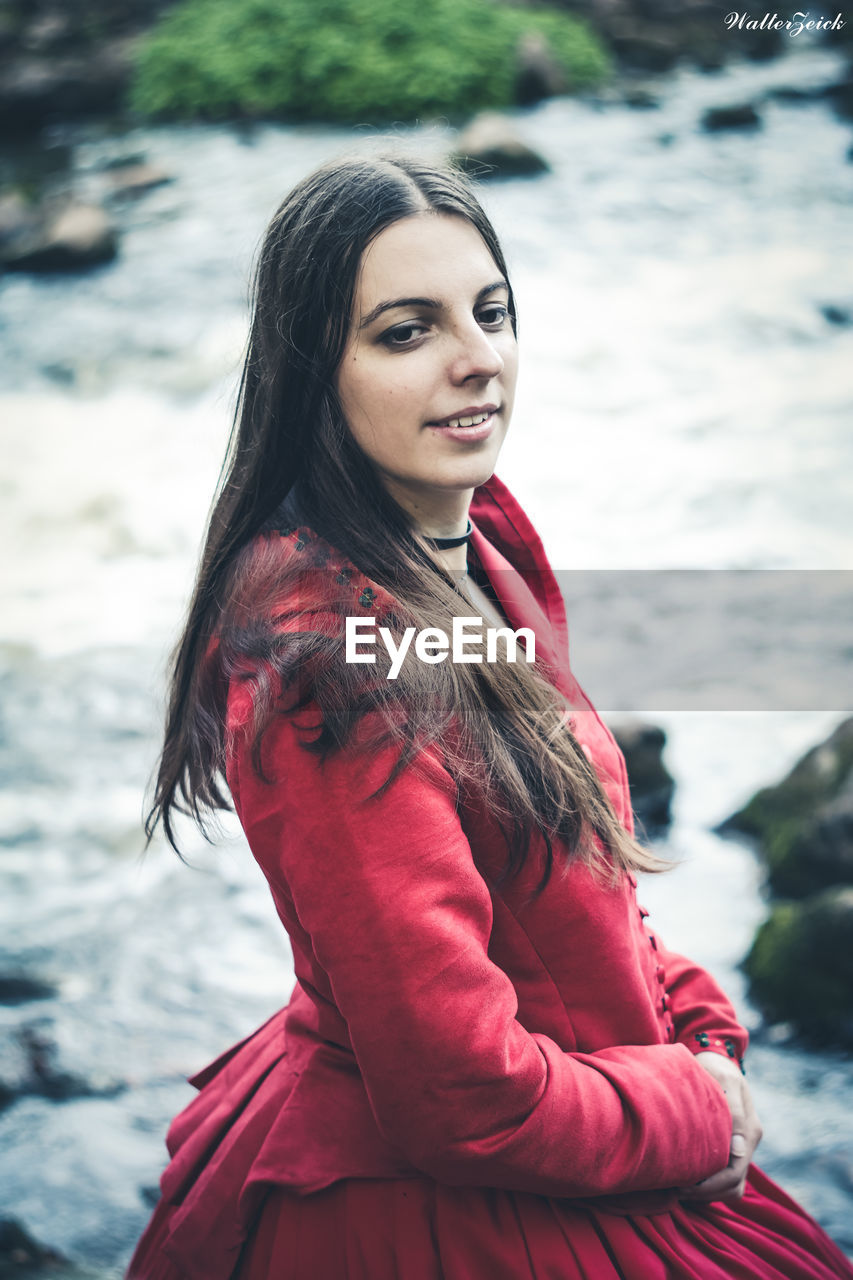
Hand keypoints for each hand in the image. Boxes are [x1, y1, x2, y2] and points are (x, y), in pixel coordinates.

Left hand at [677, 1051, 761, 1205]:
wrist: (714, 1057)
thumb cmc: (715, 1067)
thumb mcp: (726, 1081)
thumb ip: (735, 1112)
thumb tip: (739, 1150)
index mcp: (750, 1131)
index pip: (734, 1173)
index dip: (710, 1185)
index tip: (682, 1184)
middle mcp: (747, 1144)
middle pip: (733, 1186)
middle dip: (706, 1193)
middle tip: (676, 1189)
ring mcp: (740, 1147)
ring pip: (731, 1187)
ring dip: (708, 1192)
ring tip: (679, 1185)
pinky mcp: (729, 1148)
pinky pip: (724, 1178)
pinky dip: (708, 1184)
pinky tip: (685, 1176)